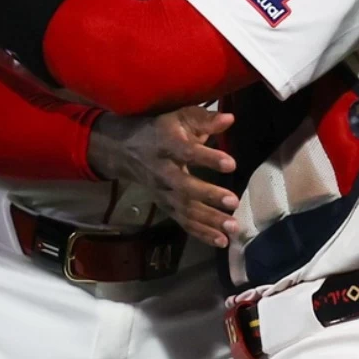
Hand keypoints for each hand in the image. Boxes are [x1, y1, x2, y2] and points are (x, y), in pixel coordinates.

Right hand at [88, 108, 239, 247]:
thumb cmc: (161, 129)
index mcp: (167, 144)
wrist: (126, 150)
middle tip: (233, 202)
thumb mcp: (179, 117)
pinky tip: (221, 241)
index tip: (231, 164)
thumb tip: (230, 118)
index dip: (208, 158)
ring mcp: (163, 192)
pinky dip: (201, 233)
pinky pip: (183, 222)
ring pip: (185, 209)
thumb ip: (204, 119)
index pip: (187, 152)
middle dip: (208, 195)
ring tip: (232, 228)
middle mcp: (162, 171)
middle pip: (184, 186)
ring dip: (209, 221)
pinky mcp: (165, 206)